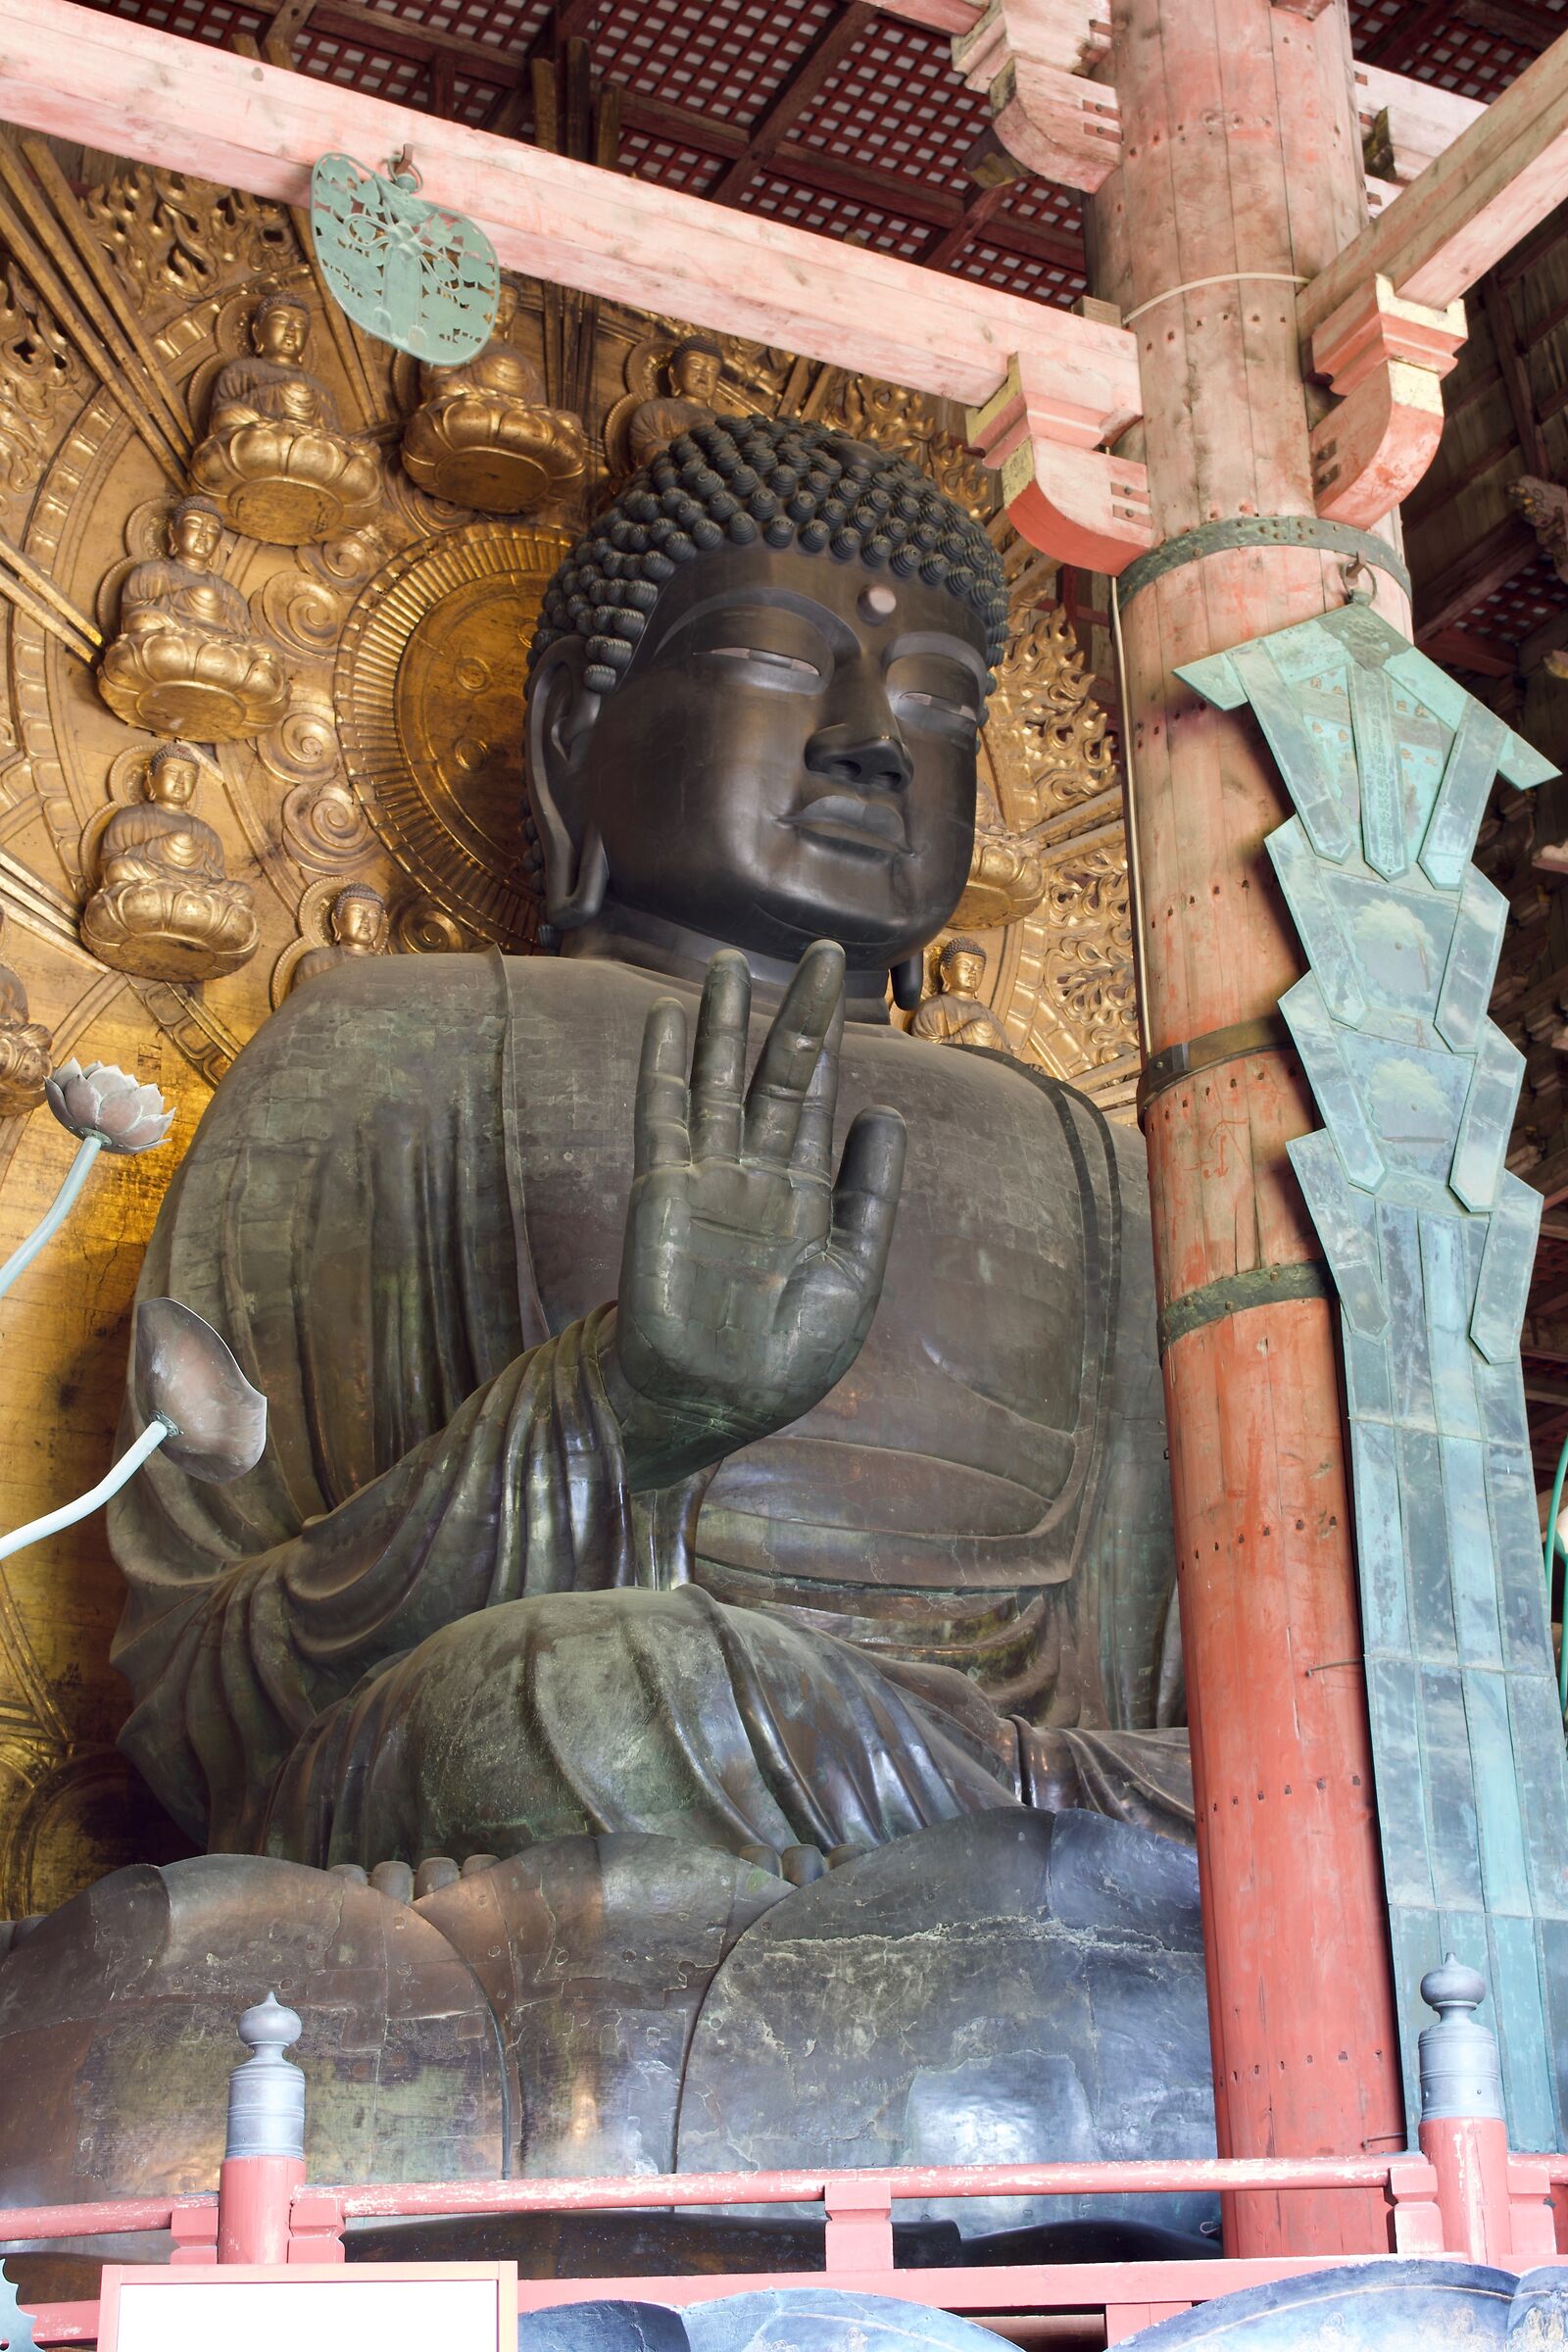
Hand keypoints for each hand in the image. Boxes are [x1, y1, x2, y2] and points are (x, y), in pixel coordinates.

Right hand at [602, 940, 905, 1490]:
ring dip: (721, 1024)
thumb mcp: (853, 1277)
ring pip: (716, 1083)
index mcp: (804, 1195)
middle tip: (825, 951)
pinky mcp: (661, 1191)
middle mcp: (755, 1174)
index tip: (847, 982)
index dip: (832, 1043)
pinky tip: (669, 1017)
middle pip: (776, 1076)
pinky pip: (663, 1117)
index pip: (819, 1101)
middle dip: (797, 1016)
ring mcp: (706, 1178)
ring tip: (726, 964)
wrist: (712, 1405)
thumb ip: (869, 1196)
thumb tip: (888, 1113)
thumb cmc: (784, 1361)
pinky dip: (664, 1067)